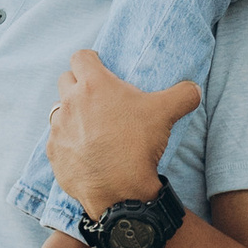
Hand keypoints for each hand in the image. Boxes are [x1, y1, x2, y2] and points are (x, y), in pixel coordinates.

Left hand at [44, 50, 200, 216]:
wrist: (120, 191)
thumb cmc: (139, 145)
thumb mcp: (166, 114)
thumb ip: (183, 94)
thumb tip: (194, 89)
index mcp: (94, 85)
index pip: (81, 57)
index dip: (92, 60)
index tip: (102, 70)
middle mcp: (70, 102)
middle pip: (66, 80)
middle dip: (79, 85)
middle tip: (99, 99)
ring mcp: (59, 128)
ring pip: (60, 110)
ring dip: (72, 114)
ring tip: (92, 127)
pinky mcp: (53, 152)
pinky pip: (57, 139)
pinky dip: (68, 141)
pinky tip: (86, 151)